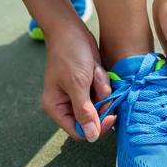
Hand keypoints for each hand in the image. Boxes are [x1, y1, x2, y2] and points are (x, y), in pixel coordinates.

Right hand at [42, 25, 116, 141]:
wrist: (70, 29)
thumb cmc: (69, 54)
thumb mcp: (77, 84)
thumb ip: (85, 112)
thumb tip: (91, 137)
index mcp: (57, 107)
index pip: (78, 131)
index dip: (96, 127)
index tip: (110, 115)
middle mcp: (67, 104)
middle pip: (92, 119)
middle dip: (100, 102)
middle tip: (100, 85)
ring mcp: (79, 95)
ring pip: (100, 105)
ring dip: (102, 89)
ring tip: (95, 72)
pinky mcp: (89, 86)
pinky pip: (103, 93)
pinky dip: (103, 82)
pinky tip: (96, 69)